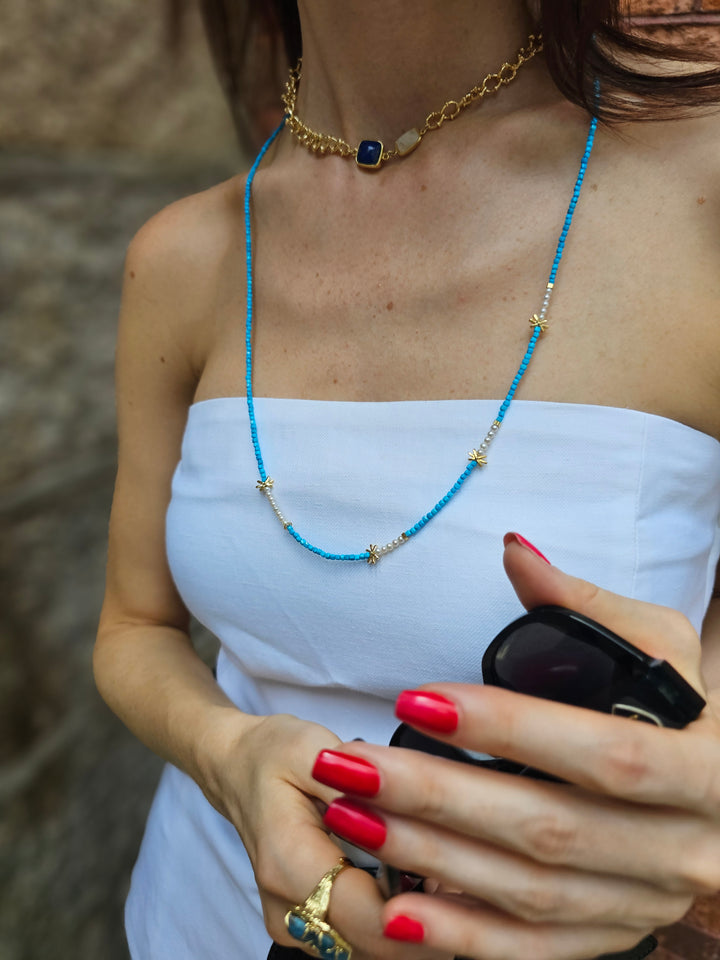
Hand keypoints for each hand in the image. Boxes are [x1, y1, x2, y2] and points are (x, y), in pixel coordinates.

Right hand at [196, 710, 450, 958]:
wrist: (237, 770)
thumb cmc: (274, 754)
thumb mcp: (312, 748)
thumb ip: (354, 787)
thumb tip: (401, 816)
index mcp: (287, 864)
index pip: (368, 917)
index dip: (424, 909)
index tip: (462, 876)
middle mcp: (288, 911)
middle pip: (377, 945)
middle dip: (429, 915)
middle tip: (461, 868)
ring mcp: (296, 928)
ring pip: (375, 950)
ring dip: (416, 920)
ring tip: (440, 868)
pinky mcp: (309, 931)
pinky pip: (364, 942)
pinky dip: (397, 919)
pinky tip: (417, 879)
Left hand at [313, 534, 719, 959]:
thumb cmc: (688, 711)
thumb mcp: (662, 647)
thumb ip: (587, 604)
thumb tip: (514, 552)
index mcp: (702, 769)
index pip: (601, 754)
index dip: (509, 729)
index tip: (417, 700)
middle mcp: (680, 848)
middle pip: (548, 830)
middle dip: (440, 797)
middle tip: (351, 765)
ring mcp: (644, 903)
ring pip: (529, 893)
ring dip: (433, 858)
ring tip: (351, 816)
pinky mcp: (613, 936)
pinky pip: (534, 953)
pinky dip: (463, 939)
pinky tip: (397, 912)